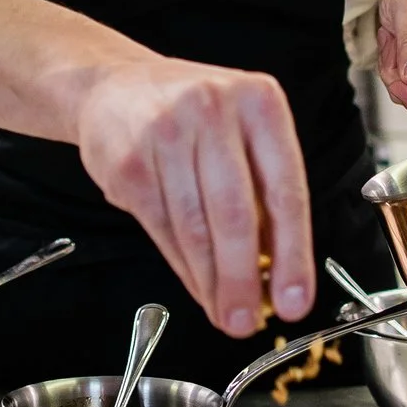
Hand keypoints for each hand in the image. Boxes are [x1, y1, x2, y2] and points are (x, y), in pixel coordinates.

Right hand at [72, 57, 314, 337]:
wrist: (113, 86)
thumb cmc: (190, 114)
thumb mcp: (242, 129)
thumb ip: (264, 188)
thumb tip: (279, 269)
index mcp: (258, 102)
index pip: (285, 190)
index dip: (293, 254)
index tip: (294, 299)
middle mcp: (213, 110)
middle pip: (236, 214)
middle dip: (243, 279)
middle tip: (248, 320)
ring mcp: (166, 133)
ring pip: (195, 228)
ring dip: (211, 281)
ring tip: (224, 311)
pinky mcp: (129, 162)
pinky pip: (161, 228)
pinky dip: (182, 266)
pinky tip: (196, 284)